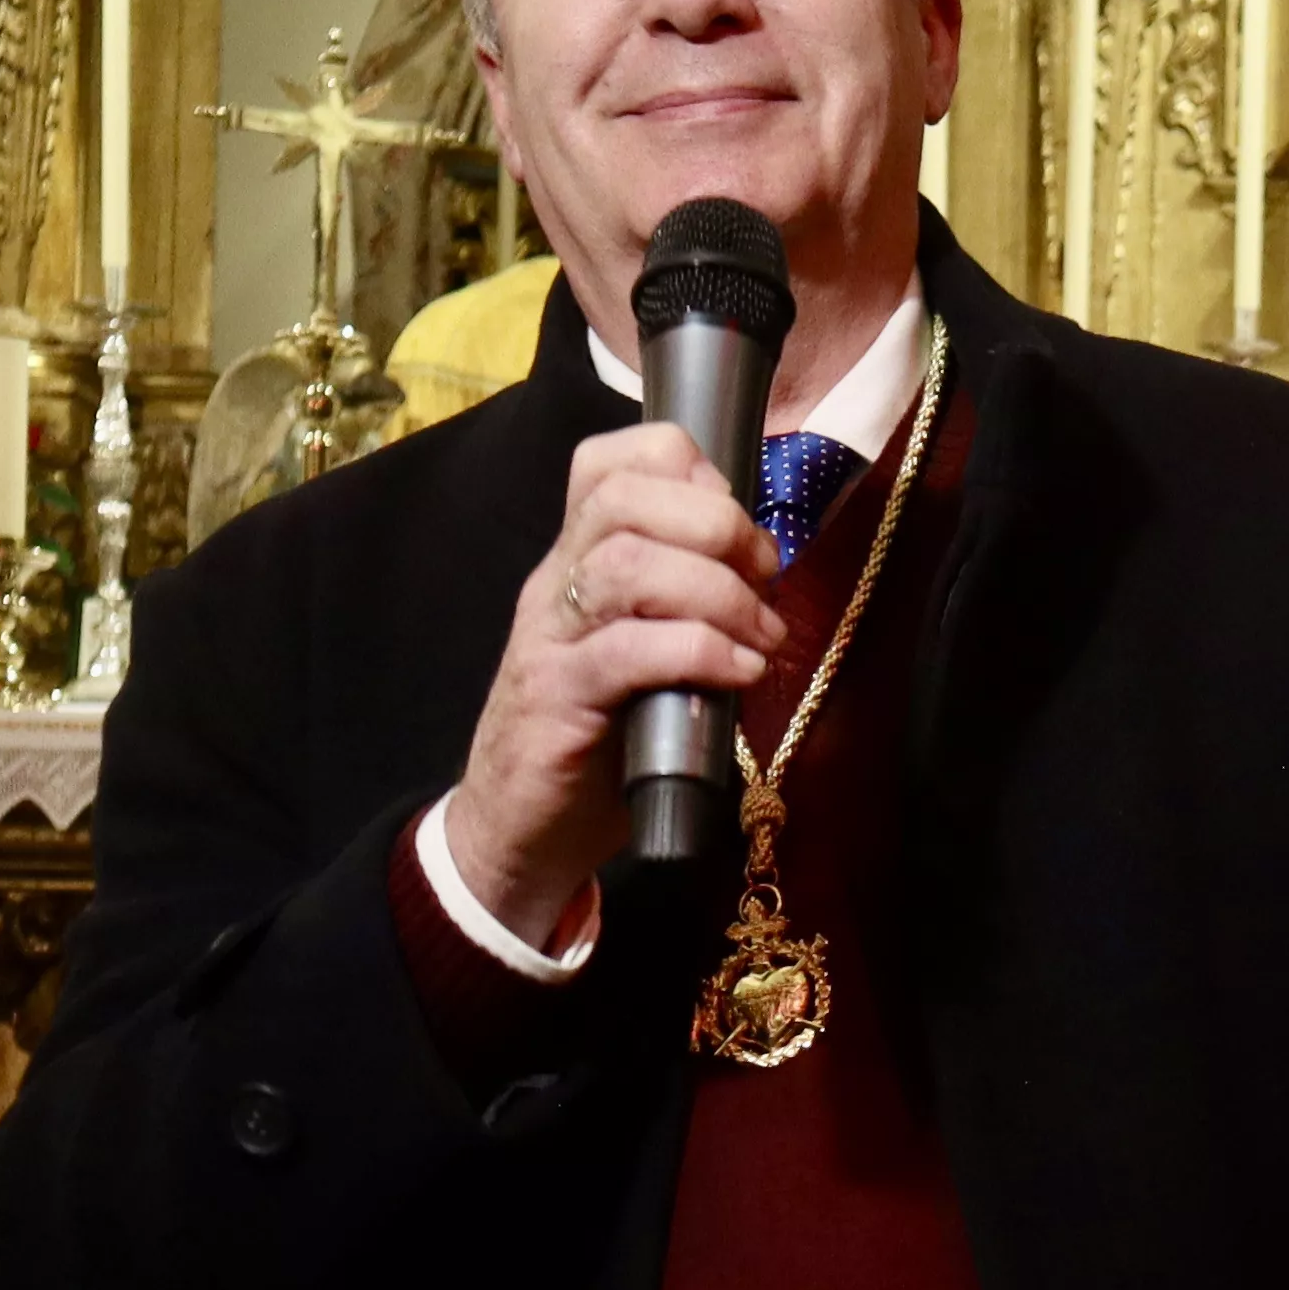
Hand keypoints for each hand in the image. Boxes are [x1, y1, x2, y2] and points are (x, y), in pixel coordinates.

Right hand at [437, 421, 783, 948]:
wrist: (521, 829)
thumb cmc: (601, 735)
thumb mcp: (647, 649)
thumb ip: (688, 600)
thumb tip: (767, 572)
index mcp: (579, 558)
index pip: (611, 461)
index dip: (688, 469)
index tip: (742, 523)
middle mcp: (557, 584)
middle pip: (624, 498)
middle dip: (717, 524)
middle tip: (766, 579)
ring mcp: (551, 639)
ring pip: (626, 565)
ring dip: (717, 592)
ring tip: (761, 637)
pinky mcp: (555, 702)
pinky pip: (628, 652)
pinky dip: (699, 653)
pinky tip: (739, 675)